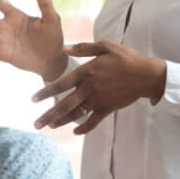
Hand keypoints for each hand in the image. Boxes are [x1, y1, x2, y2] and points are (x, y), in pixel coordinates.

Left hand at [31, 41, 165, 133]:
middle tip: (35, 125)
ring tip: (49, 127)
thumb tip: (64, 48)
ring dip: (61, 122)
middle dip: (48, 116)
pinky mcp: (107, 108)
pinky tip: (74, 132)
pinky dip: (84, 128)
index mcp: (86, 72)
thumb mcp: (105, 46)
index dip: (45, 93)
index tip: (33, 100)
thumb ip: (83, 48)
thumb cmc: (126, 58)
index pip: (60, 84)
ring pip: (75, 114)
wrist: (147, 75)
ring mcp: (98, 100)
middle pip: (64, 105)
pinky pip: (93, 121)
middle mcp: (89, 88)